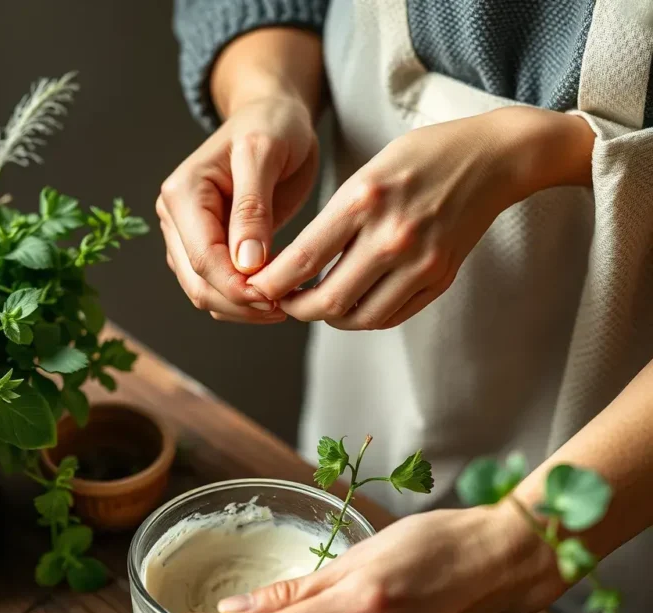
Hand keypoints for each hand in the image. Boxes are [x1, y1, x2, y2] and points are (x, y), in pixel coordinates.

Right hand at [157, 94, 318, 323]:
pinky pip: (218, 288)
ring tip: (284, 303)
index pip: (204, 260)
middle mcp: (176, 218)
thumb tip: (246, 263)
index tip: (276, 299)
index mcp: (182, 194)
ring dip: (242, 308)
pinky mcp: (206, 247)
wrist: (272, 116)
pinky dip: (244, 300)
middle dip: (240, 304)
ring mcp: (187, 236)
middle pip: (200, 284)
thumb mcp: (264, 153)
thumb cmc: (271, 124)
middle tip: (285, 308)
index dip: (238, 288)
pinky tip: (275, 294)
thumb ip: (252, 208)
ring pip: (205, 293)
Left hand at [249, 107, 593, 329]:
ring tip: (315, 303)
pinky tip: (351, 302)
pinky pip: (390, 316)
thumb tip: (294, 269)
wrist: (493, 159)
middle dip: (295, 308)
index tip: (256, 288)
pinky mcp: (439, 279)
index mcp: (365, 200)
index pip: (302, 260)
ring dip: (329, 317)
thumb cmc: (422, 158)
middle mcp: (392, 237)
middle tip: (282, 302)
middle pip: (327, 300)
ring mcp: (420, 263)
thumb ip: (333, 221)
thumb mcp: (367, 172)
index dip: (270, 284)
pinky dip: (362, 317)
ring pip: (358, 317)